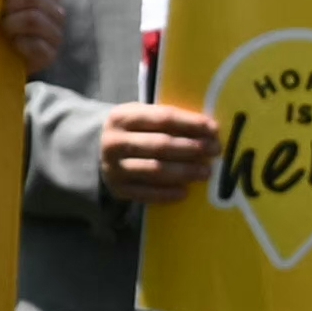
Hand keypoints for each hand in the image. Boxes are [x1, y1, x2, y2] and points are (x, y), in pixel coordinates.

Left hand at [0, 0, 69, 81]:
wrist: (0, 63)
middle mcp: (55, 9)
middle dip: (9, 5)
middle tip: (1, 17)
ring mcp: (56, 33)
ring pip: (33, 18)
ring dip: (12, 24)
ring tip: (5, 31)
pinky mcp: (51, 55)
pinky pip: (37, 45)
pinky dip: (21, 44)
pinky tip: (14, 45)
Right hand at [97, 102, 221, 209]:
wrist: (96, 151)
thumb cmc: (132, 131)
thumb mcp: (141, 116)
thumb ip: (168, 120)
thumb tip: (208, 131)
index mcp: (122, 117)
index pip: (163, 118)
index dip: (191, 124)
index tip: (214, 129)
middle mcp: (114, 142)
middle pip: (160, 145)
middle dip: (192, 148)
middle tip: (215, 151)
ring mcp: (114, 167)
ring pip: (155, 170)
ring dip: (185, 171)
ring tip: (206, 172)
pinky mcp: (118, 189)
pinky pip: (146, 194)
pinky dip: (167, 193)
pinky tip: (185, 192)